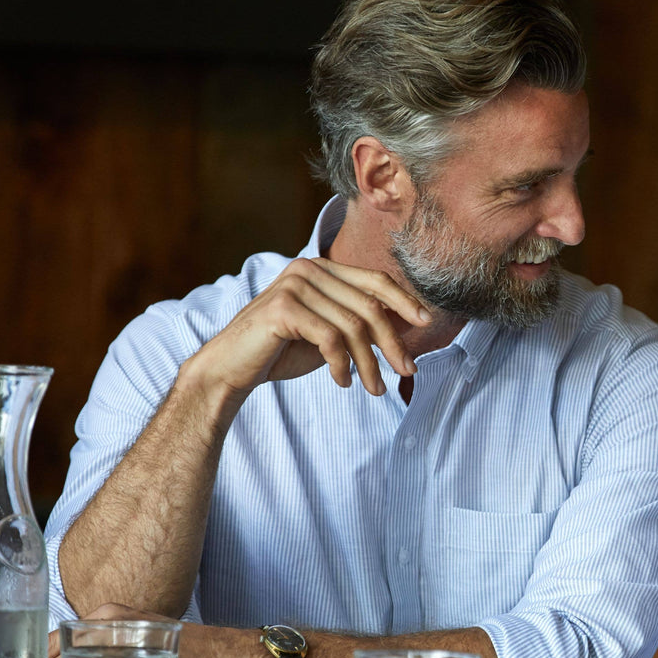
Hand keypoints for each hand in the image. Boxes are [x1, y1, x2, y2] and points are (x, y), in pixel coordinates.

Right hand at [185, 257, 431, 399]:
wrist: (231, 369)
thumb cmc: (281, 352)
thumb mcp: (328, 333)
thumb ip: (358, 323)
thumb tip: (405, 325)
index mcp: (321, 268)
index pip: (375, 280)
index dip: (404, 302)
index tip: (426, 323)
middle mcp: (308, 269)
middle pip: (369, 306)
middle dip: (392, 343)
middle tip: (408, 371)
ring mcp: (294, 285)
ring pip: (353, 326)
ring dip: (369, 363)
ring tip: (375, 389)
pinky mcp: (282, 308)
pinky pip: (329, 338)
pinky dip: (342, 365)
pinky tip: (342, 382)